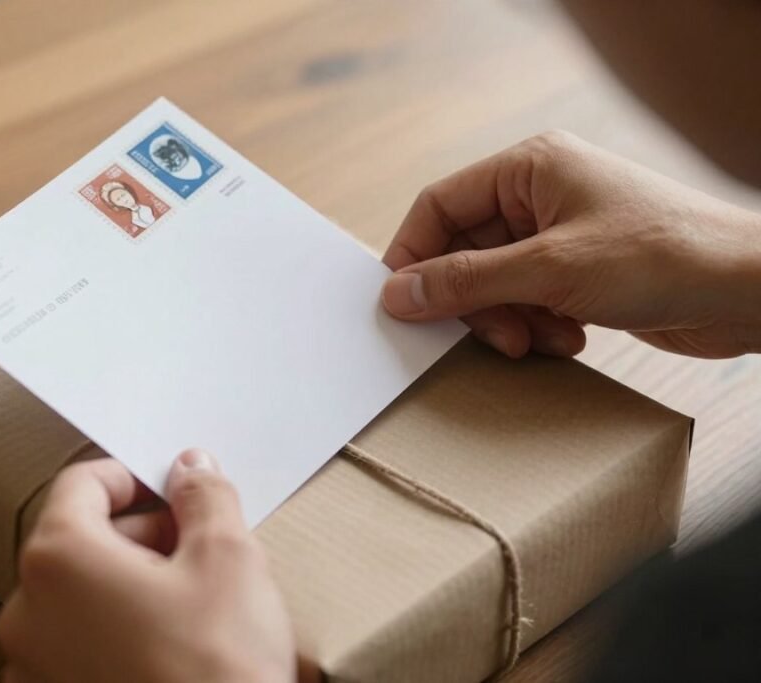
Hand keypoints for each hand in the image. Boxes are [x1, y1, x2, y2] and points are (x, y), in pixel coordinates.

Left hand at [0, 450, 296, 682]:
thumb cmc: (217, 671)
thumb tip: (191, 470)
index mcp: (58, 561)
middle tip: (196, 544)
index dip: (133, 476)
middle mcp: (27, 614)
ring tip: (190, 601)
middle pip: (78, 539)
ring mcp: (33, 668)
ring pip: (79, 594)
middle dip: (140, 532)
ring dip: (129, 582)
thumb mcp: (228, 558)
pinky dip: (116, 628)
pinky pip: (77, 643)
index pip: (81, 484)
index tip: (171, 488)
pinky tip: (170, 645)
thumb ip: (204, 497)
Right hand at [380, 131, 760, 358]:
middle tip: (496, 336)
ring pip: (493, 285)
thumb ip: (465, 281)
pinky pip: (526, 302)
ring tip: (543, 338)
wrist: (747, 291)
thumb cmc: (661, 256)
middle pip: (464, 252)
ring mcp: (558, 235)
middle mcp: (539, 195)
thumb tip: (397, 293)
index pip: (439, 205)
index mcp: (529, 168)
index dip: (414, 255)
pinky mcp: (577, 271)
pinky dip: (537, 327)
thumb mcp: (549, 269)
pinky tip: (571, 336)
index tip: (403, 303)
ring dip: (509, 321)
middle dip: (476, 302)